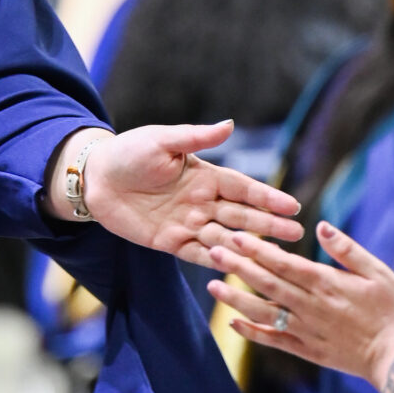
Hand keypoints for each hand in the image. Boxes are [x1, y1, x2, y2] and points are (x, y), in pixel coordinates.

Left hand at [69, 121, 303, 266]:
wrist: (96, 177)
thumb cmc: (129, 152)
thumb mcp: (162, 140)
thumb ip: (195, 138)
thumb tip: (230, 124)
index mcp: (204, 176)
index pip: (242, 188)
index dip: (267, 197)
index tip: (292, 205)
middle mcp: (201, 202)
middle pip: (241, 216)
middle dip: (268, 224)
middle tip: (297, 234)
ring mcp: (188, 223)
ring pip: (224, 238)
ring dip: (248, 246)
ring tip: (276, 256)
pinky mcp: (170, 242)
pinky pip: (197, 254)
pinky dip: (216, 261)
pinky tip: (237, 268)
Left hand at [206, 221, 393, 388]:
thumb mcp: (378, 272)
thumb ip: (347, 249)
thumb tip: (321, 225)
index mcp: (326, 283)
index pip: (283, 262)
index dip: (257, 249)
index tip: (235, 236)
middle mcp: (310, 306)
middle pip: (267, 283)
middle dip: (237, 266)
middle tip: (212, 250)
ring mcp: (307, 330)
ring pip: (263, 313)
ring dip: (236, 299)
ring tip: (212, 286)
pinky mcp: (308, 350)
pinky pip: (274, 341)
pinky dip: (252, 333)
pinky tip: (233, 323)